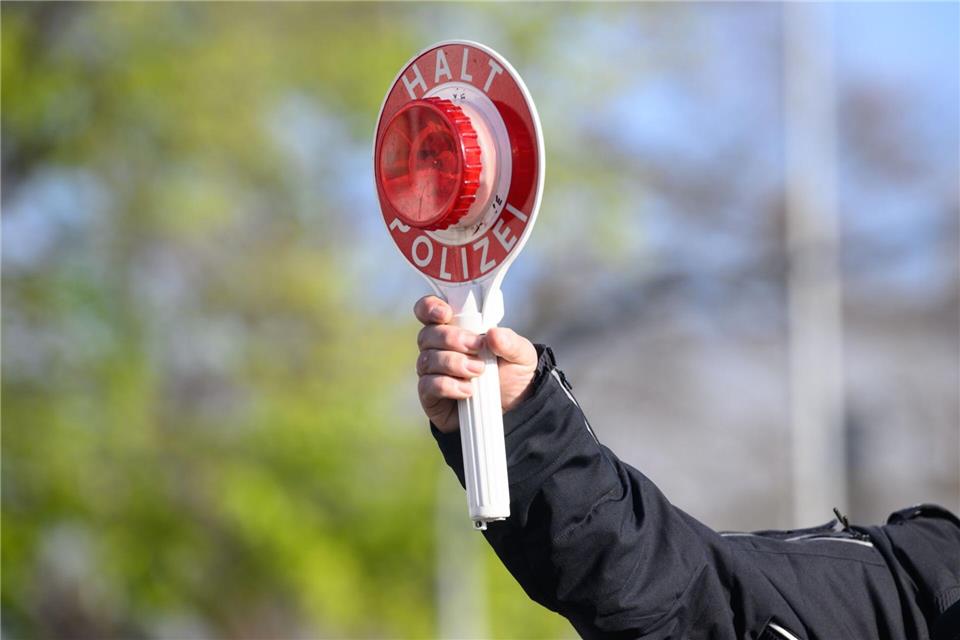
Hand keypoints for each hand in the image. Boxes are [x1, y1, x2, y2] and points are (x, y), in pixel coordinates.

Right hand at [414, 295, 538, 432]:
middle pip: (427, 335)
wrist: (511, 408)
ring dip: (453, 363)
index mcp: (454, 328)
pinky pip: (428, 386)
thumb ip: (510, 342)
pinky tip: (467, 390)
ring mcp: (431, 371)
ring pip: (427, 360)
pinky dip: (448, 386)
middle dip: (452, 338)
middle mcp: (436, 347)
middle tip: (478, 348)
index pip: (428, 310)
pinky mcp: (430, 395)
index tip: (446, 314)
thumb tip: (493, 334)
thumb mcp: (521, 355)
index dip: (430, 308)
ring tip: (478, 371)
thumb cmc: (510, 373)